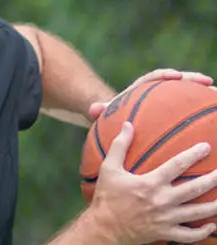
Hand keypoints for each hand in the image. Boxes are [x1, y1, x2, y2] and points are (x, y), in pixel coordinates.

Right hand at [87, 121, 216, 244]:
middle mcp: (161, 201)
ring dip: (215, 205)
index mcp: (150, 183)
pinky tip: (211, 225)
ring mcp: (165, 218)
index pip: (178, 165)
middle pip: (195, 188)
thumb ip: (119, 146)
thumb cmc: (106, 198)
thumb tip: (127, 124)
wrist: (102, 228)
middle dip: (214, 179)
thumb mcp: (108, 170)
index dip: (194, 154)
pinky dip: (201, 232)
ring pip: (197, 212)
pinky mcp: (164, 232)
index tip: (206, 147)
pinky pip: (187, 235)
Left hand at [88, 69, 213, 120]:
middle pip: (176, 81)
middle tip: (207, 82)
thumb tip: (92, 109)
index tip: (175, 76)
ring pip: (185, 92)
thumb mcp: (104, 112)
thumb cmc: (110, 114)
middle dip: (192, 80)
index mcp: (139, 88)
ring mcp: (164, 99)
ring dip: (201, 92)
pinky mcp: (169, 109)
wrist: (115, 117)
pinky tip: (211, 113)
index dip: (164, 76)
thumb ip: (99, 109)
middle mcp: (154, 91)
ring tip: (216, 94)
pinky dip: (197, 109)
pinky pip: (186, 108)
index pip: (153, 78)